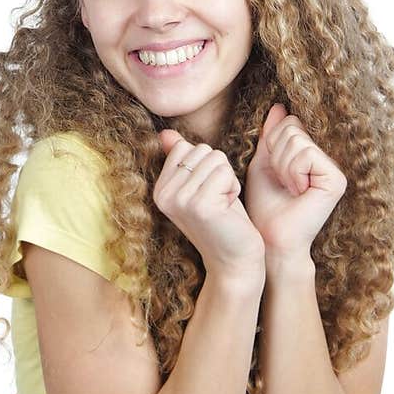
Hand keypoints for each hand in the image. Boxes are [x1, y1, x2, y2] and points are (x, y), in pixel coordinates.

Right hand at [156, 129, 265, 276]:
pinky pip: (225, 173)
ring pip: (216, 159)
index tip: (206, 192)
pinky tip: (227, 210)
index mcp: (159, 189)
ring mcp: (180, 201)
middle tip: (217, 200)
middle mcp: (164, 195)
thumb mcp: (199, 186)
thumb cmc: (222, 220)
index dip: (205, 165)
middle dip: (218, 171)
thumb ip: (180, 161)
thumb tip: (165, 134)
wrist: (234, 259)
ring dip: (227, 180)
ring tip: (222, 205)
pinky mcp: (200, 206)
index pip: (184, 147)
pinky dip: (233, 188)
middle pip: (202, 150)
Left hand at [244, 103, 346, 257]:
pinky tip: (298, 191)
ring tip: (289, 187)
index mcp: (312, 154)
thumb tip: (279, 107)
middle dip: (275, 153)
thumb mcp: (263, 164)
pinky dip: (292, 172)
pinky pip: (305, 154)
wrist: (270, 237)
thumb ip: (271, 136)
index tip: (274, 171)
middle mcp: (327, 159)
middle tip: (281, 181)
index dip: (271, 143)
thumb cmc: (265, 204)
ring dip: (282, 166)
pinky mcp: (337, 179)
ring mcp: (334, 169)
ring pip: (297, 140)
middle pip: (293, 127)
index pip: (289, 122)